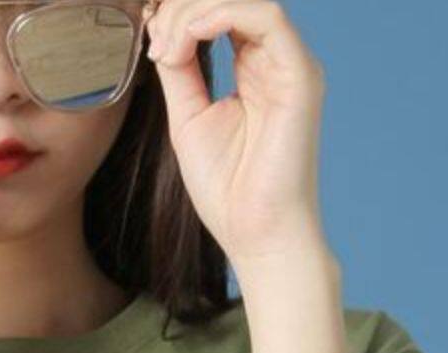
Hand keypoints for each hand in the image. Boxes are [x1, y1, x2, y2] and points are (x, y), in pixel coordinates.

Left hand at [145, 0, 329, 265]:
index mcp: (255, 68)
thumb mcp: (188, 116)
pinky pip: (267, 19)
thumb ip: (180, 70)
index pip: (220, 13)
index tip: (146, 36)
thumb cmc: (228, 188)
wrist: (256, 234)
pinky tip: (189, 36)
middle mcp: (278, 61)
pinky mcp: (301, 77)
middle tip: (151, 38)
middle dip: (181, 8)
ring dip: (194, 11)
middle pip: (231, 2)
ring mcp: (292, 67)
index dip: (178, 12)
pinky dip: (222, 14)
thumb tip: (164, 32)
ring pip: (248, 2)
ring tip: (165, 45)